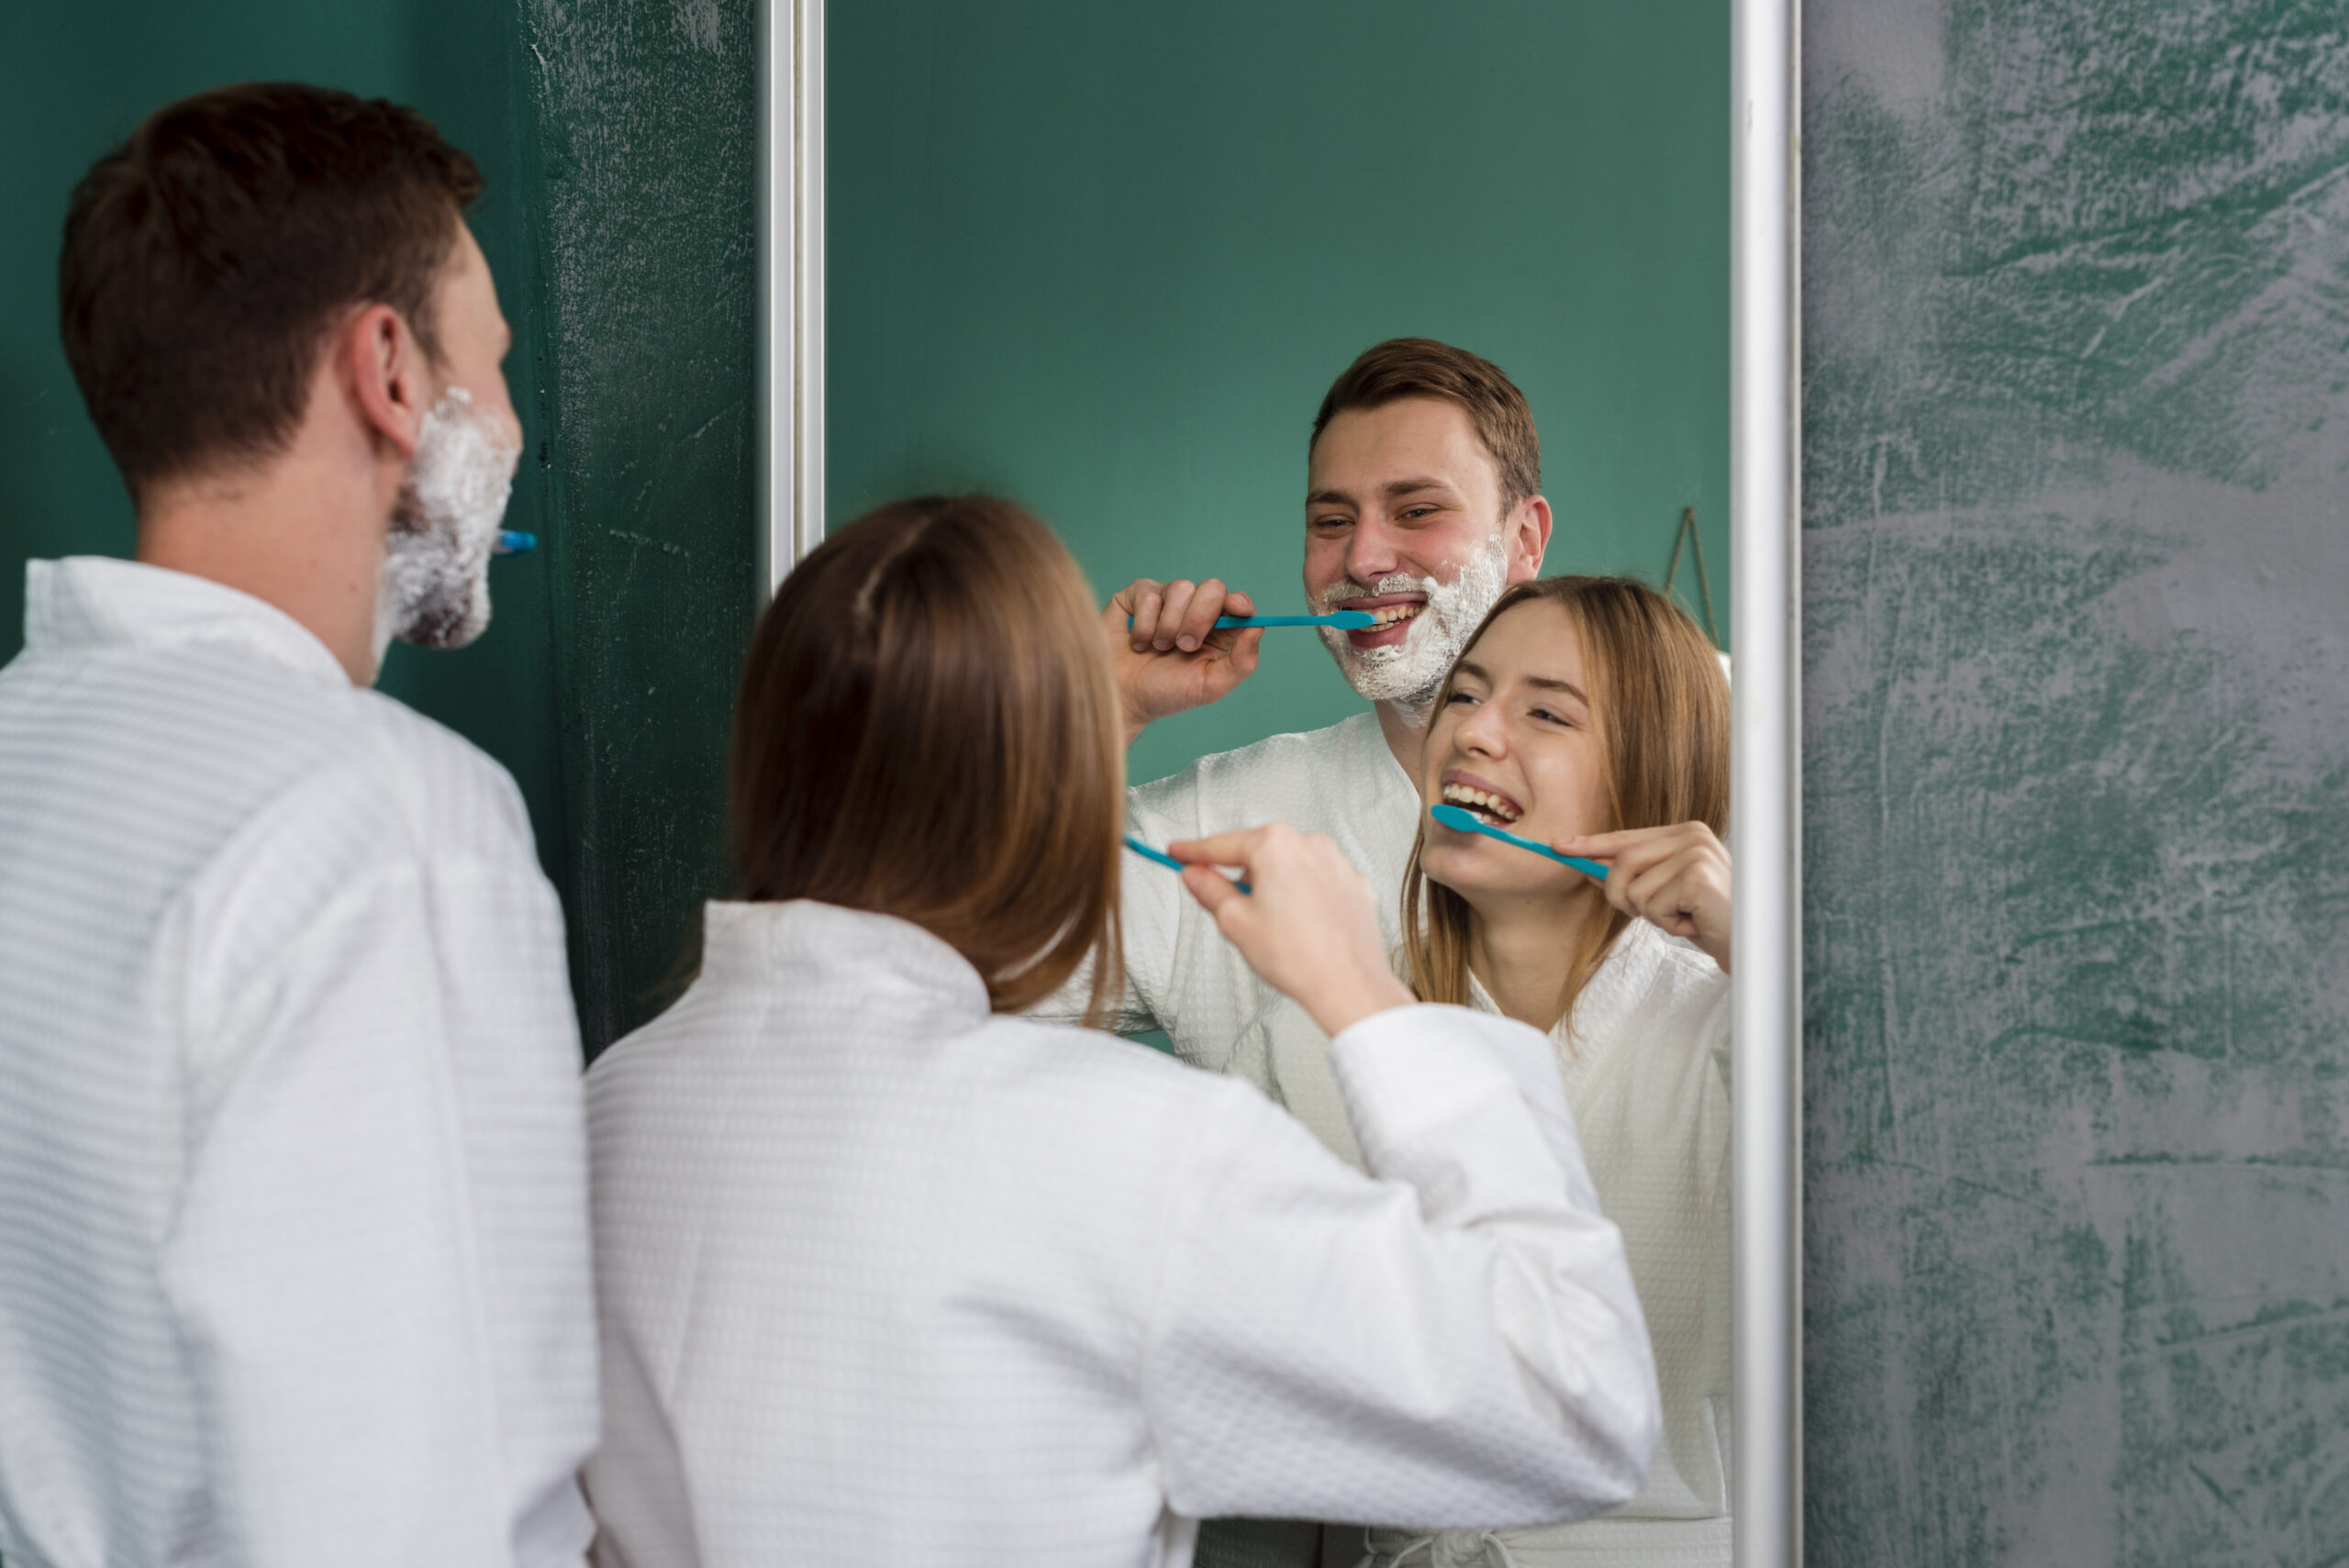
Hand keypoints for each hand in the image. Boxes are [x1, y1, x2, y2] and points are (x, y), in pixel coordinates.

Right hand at [1104, 577, 1264, 744]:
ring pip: (1180, 588)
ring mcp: (1166, 600)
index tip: (1237, 610)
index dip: (1239, 602)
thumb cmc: (1166, 693)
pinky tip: (1139, 643)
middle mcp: (1194, 609)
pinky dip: (1144, 624)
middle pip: (1212, 588)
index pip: (1237, 603)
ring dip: (1168, 626)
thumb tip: (1258, 628)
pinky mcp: (1137, 597)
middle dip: (1199, 618)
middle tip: (1184, 647)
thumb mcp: (1211, 686)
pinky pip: (1149, 594)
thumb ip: (1242, 661)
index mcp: (1218, 630)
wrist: (1123, 698)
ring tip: (1158, 649)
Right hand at [1168, 824, 1415, 1036]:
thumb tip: (1195, 876)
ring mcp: (1337, 863)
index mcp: (1276, 846)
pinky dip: (1303, 898)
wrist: (1349, 986)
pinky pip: (1317, 883)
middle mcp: (1310, 844)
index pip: (1221, 844)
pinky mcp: (1354, 884)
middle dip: (1241, 876)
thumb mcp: (1234, 923)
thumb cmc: (1298, 958)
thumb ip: (1209, 890)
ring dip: (1274, 888)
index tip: (1178, 852)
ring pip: (1290, 867)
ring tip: (1275, 929)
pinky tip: (1301, 928)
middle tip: (1233, 910)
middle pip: (1258, 853)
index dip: (1193, 851)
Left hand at [1553, 822, 1732, 972]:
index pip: (1627, 837)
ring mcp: (1697, 852)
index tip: (1558, 847)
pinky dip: (1667, 924)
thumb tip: (1589, 870)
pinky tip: (1693, 922)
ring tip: (1682, 917)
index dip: (1590, 844)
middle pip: (1622, 862)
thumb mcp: (1664, 894)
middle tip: (1651, 913)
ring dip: (1651, 914)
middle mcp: (1692, 835)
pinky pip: (1653, 905)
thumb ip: (1633, 878)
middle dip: (1622, 896)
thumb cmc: (1709, 919)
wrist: (1749, 944)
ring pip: (1634, 888)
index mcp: (1684, 833)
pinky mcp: (1698, 876)